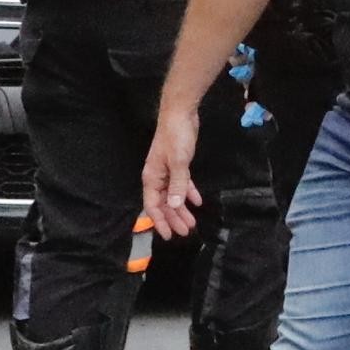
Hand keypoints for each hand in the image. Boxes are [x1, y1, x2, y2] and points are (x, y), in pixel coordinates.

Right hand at [144, 100, 202, 239]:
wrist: (180, 113)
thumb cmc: (176, 137)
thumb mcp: (178, 163)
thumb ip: (177, 185)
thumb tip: (174, 207)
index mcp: (152, 178)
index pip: (152, 205)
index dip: (160, 222)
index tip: (169, 236)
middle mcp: (157, 177)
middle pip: (164, 203)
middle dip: (174, 218)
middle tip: (186, 232)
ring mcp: (167, 171)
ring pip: (173, 195)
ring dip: (182, 209)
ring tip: (192, 222)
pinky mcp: (177, 165)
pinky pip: (181, 184)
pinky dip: (189, 192)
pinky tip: (198, 201)